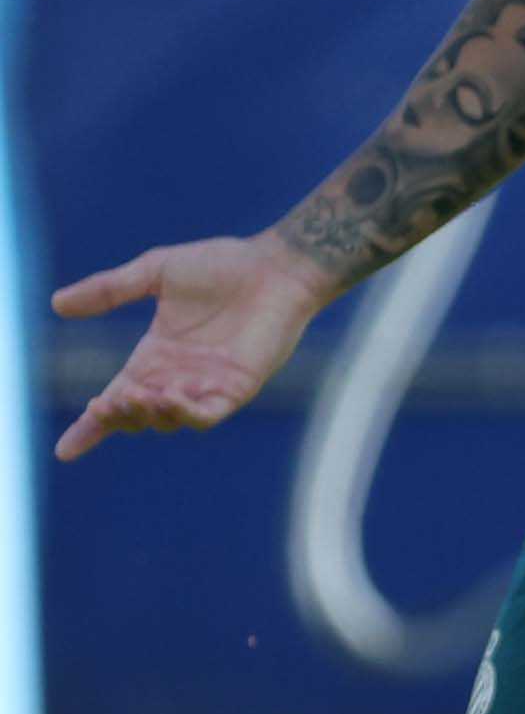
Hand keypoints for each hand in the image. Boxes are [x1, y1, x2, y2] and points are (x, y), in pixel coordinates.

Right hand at [51, 231, 332, 461]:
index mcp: (156, 357)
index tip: (65, 449)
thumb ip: (109, 289)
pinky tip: (170, 398)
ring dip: (146, 413)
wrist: (277, 264)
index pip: (117, 399)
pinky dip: (184, 414)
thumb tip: (57, 303)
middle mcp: (177, 377)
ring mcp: (207, 386)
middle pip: (136, 415)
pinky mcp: (236, 389)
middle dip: (116, 415)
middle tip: (105, 402)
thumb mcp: (156, 272)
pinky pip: (205, 415)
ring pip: (166, 419)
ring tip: (135, 394)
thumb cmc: (223, 265)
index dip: (91, 427)